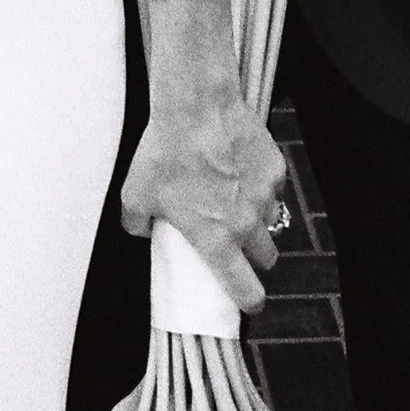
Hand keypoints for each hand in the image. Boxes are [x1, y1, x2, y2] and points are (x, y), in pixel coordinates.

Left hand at [119, 80, 289, 316]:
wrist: (197, 107)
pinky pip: (274, 186)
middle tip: (241, 246)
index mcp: (216, 239)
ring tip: (238, 203)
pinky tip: (242, 169)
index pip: (244, 286)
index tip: (251, 303)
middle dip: (257, 257)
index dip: (249, 300)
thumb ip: (137, 223)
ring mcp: (264, 194)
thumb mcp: (135, 195)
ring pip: (272, 220)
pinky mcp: (274, 167)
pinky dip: (262, 184)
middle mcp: (246, 222)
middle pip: (267, 256)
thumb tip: (140, 229)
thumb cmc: (166, 151)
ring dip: (259, 220)